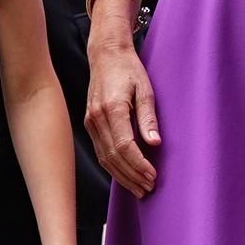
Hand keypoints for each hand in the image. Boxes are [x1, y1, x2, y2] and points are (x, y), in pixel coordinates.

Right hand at [84, 24, 160, 197]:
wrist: (106, 56)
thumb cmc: (129, 70)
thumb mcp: (146, 89)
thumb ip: (149, 117)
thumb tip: (155, 143)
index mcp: (112, 108)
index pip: (124, 146)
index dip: (139, 164)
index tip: (153, 176)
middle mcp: (97, 117)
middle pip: (113, 156)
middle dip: (132, 176)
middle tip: (149, 188)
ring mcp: (90, 121)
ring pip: (104, 158)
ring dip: (122, 176)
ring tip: (139, 188)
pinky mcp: (89, 123)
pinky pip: (100, 151)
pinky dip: (113, 166)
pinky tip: (125, 175)